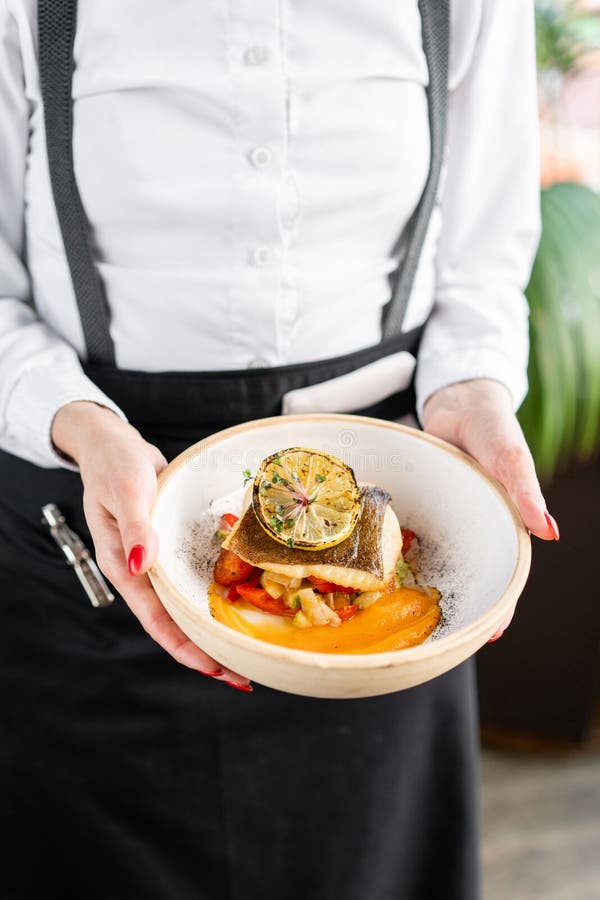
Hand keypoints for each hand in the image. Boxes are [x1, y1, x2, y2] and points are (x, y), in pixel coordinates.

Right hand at [51, 401, 251, 690]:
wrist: (114, 444)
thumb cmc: (115, 465)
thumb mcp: (126, 493)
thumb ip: (135, 529)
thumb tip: (142, 566)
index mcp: (124, 568)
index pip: (157, 621)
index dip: (186, 648)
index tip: (215, 669)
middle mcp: (141, 572)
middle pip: (174, 623)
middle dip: (206, 651)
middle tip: (243, 674)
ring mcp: (156, 561)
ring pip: (185, 605)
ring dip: (212, 628)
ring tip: (246, 648)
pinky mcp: (171, 546)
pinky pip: (192, 579)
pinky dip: (212, 595)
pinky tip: (237, 601)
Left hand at [421, 379, 559, 640]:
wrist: (458, 400)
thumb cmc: (494, 428)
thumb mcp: (510, 458)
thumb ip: (525, 491)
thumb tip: (548, 531)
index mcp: (500, 524)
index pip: (503, 573)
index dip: (499, 604)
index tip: (490, 634)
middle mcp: (470, 528)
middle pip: (464, 574)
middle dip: (455, 607)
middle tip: (439, 638)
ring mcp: (442, 519)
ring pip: (432, 560)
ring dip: (420, 587)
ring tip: (405, 618)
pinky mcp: (418, 506)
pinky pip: (407, 534)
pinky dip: (397, 553)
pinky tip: (380, 572)